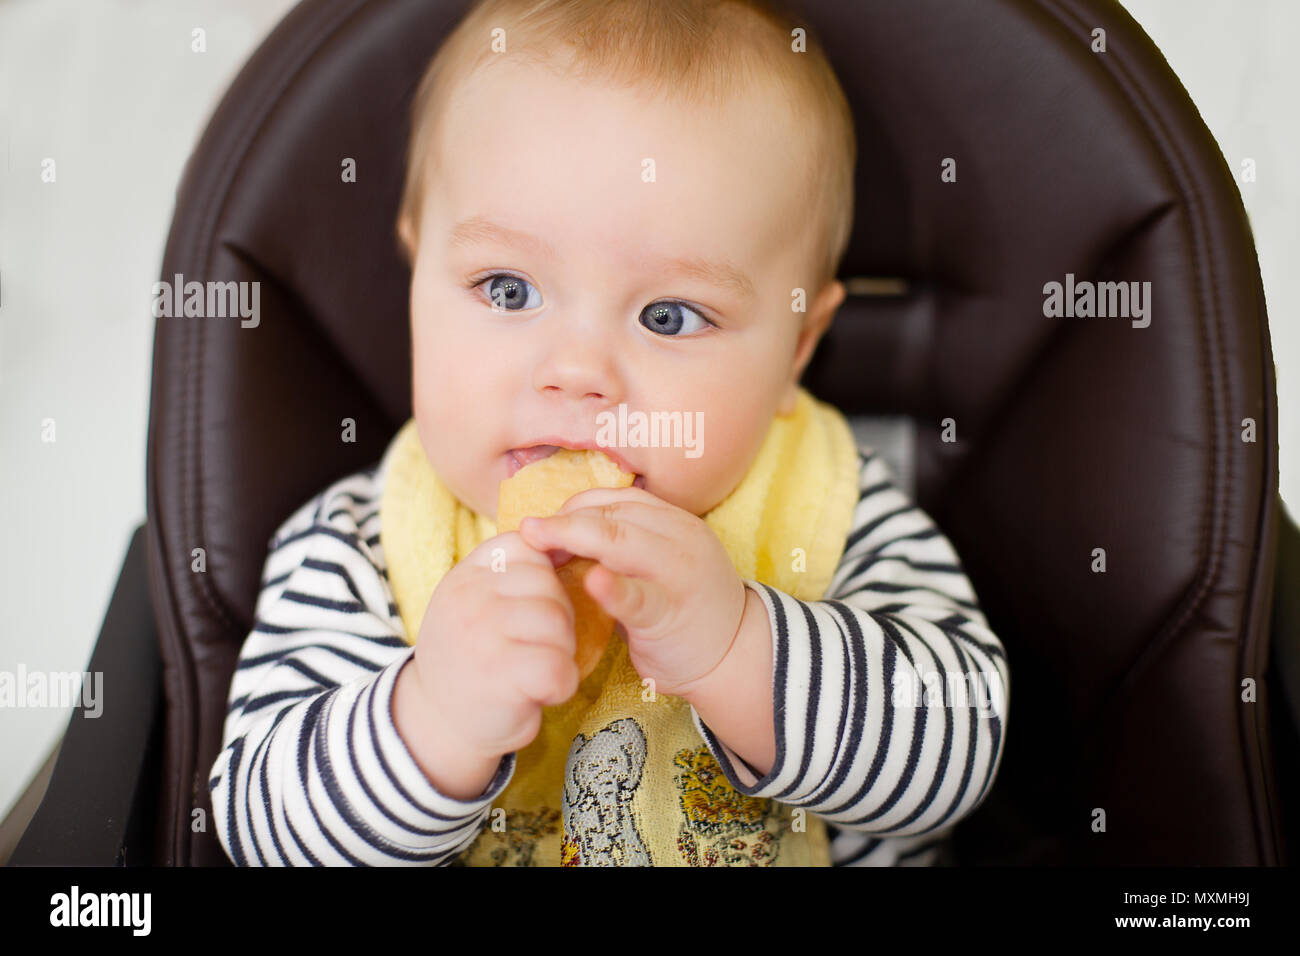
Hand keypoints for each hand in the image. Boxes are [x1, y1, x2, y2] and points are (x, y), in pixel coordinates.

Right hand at [404, 529, 578, 781]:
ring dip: (562, 651)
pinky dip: (562, 685)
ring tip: (538, 667)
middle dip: (559, 618)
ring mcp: (482, 635)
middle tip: (538, 647)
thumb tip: (567, 543)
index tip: (531, 610)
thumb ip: (511, 574)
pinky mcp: (502, 676)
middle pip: (550, 586)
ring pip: (558, 623)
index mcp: (467, 573)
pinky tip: (542, 692)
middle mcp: (469, 597)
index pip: (528, 548)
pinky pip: (560, 666)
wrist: (438, 722)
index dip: (545, 580)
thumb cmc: (474, 656)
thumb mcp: (477, 601)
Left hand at [517, 486, 746, 698]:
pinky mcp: (672, 612)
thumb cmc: (684, 610)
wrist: (734, 656)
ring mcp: (678, 572)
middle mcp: (679, 537)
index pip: (613, 500)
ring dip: (574, 539)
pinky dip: (613, 588)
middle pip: (611, 515)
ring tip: (539, 547)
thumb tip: (559, 538)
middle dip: (563, 522)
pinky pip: (639, 596)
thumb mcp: (657, 564)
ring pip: (622, 542)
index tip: (541, 527)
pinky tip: (591, 582)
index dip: (571, 509)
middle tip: (526, 534)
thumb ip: (620, 546)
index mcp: (673, 521)